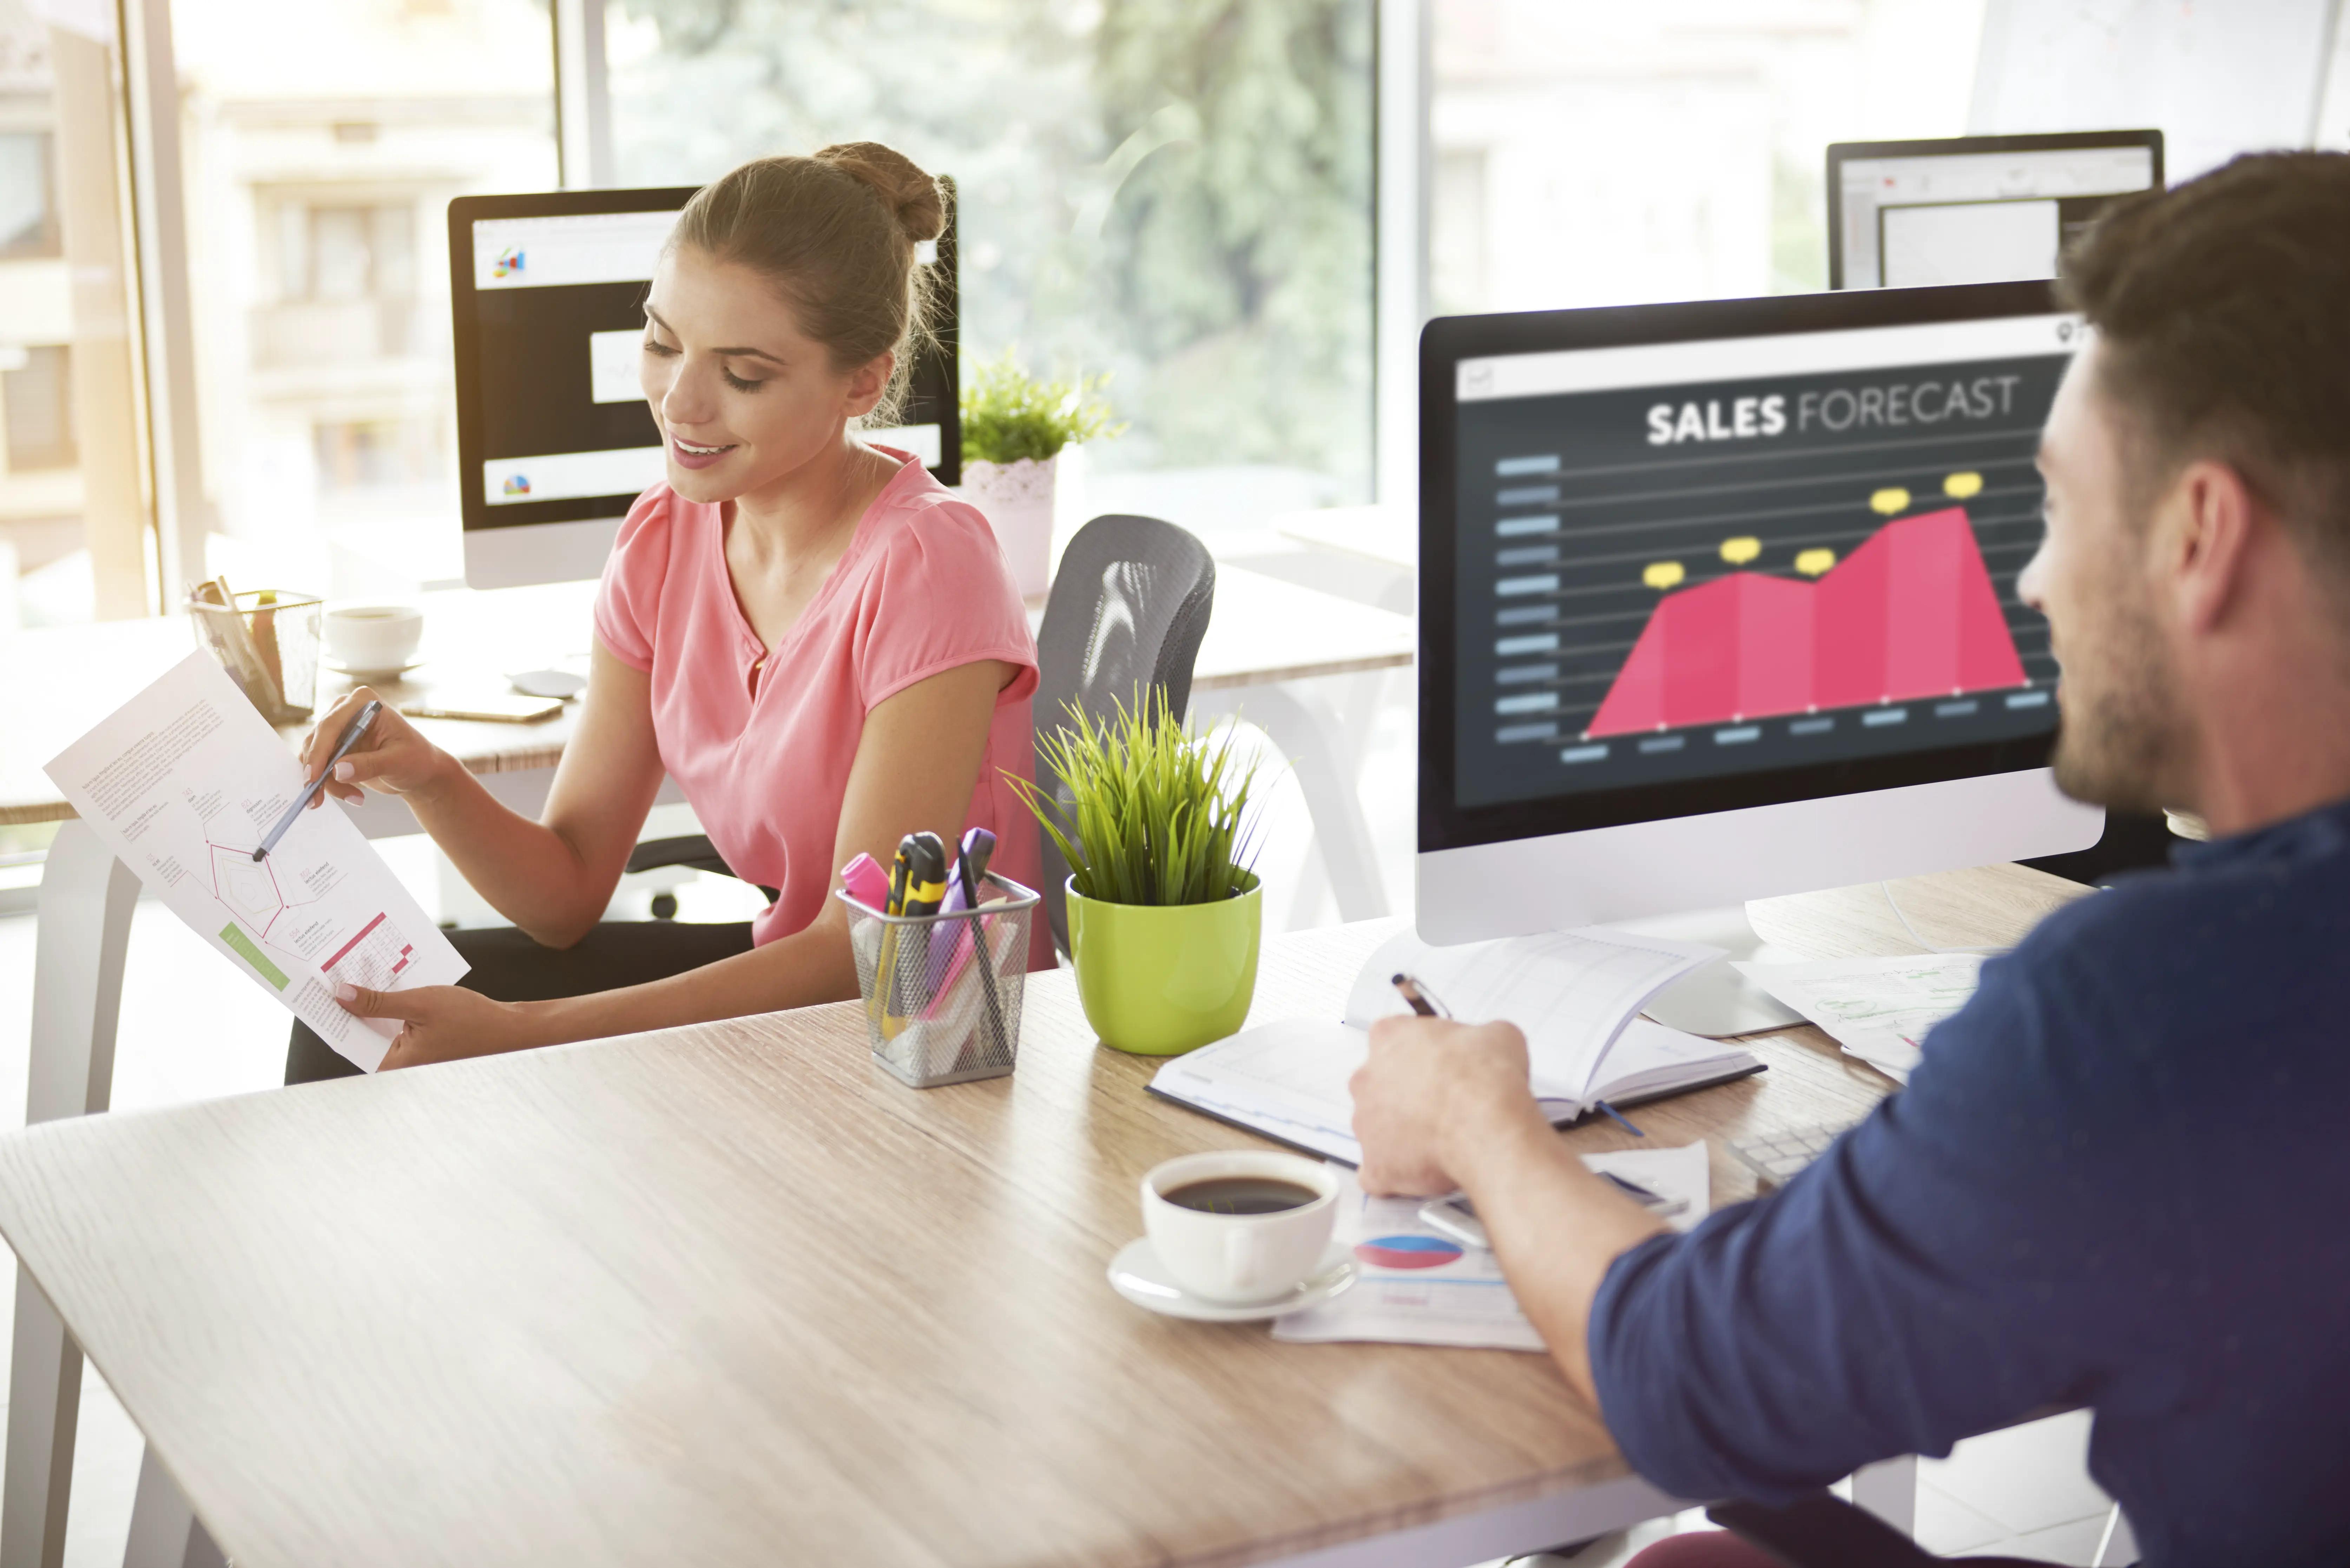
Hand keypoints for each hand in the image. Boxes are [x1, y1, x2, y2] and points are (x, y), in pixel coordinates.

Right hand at [300, 688, 447, 807]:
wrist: (419, 771)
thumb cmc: (416, 759)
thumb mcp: (398, 762)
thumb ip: (369, 765)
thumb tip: (337, 770)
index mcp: (364, 702)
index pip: (331, 724)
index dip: (318, 751)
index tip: (313, 777)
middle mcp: (346, 710)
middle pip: (316, 739)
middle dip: (317, 772)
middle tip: (318, 798)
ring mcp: (338, 728)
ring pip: (314, 755)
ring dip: (326, 781)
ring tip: (354, 798)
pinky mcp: (334, 746)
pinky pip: (318, 765)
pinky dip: (328, 783)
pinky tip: (352, 795)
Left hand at [335, 982, 542, 1068]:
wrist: (512, 1028)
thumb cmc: (471, 1020)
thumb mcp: (420, 1004)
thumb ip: (378, 1002)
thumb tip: (340, 995)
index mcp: (394, 1062)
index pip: (351, 1038)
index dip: (335, 1013)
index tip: (320, 989)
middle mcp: (400, 1061)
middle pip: (364, 1030)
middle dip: (353, 1001)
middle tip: (337, 972)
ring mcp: (413, 1052)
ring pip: (381, 1023)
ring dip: (374, 999)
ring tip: (360, 971)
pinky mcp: (423, 1040)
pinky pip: (398, 1021)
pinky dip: (393, 1002)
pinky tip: (389, 979)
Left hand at [1351, 1016, 1544, 1196]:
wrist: (1484, 1125)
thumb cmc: (1484, 1080)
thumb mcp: (1498, 1035)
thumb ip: (1479, 1038)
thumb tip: (1489, 1048)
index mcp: (1389, 1037)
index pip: (1392, 1038)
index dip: (1420, 1053)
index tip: (1439, 1063)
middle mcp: (1367, 1078)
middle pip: (1380, 1085)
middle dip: (1408, 1094)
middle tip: (1443, 1103)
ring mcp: (1365, 1123)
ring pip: (1378, 1128)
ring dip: (1403, 1133)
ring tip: (1442, 1137)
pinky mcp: (1375, 1165)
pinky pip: (1378, 1172)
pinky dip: (1397, 1174)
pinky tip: (1424, 1169)